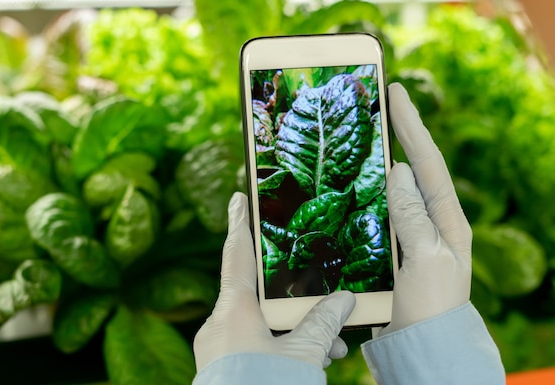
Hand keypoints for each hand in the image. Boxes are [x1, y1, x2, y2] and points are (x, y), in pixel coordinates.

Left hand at [193, 192, 355, 371]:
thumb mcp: (304, 355)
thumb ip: (323, 322)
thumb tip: (343, 300)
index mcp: (232, 310)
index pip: (237, 254)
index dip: (238, 222)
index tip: (237, 197)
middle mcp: (220, 324)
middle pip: (258, 295)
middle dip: (293, 298)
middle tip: (319, 295)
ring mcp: (220, 348)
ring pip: (262, 326)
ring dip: (296, 332)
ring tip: (332, 346)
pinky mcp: (225, 368)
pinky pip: (256, 346)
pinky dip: (282, 349)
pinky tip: (314, 360)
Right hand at [381, 83, 471, 334]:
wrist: (421, 352)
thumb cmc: (429, 311)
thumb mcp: (427, 262)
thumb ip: (413, 217)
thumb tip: (398, 170)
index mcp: (447, 222)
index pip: (427, 163)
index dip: (412, 126)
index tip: (395, 92)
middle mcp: (431, 223)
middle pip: (412, 168)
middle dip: (398, 134)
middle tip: (378, 103)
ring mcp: (411, 236)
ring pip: (392, 188)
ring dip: (378, 159)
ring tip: (362, 133)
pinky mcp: (391, 250)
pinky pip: (377, 212)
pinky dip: (365, 192)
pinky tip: (351, 184)